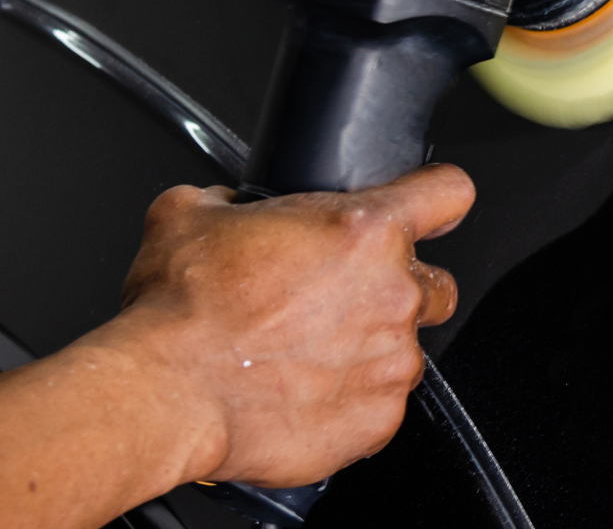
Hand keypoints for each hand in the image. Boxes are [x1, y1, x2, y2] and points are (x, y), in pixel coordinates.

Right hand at [94, 164, 474, 487]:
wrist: (165, 392)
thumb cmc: (181, 311)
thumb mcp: (189, 215)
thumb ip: (228, 201)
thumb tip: (227, 206)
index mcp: (364, 230)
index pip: (448, 193)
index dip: (438, 198)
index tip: (432, 210)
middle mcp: (392, 292)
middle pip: (434, 282)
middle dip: (397, 288)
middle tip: (341, 302)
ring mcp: (392, 360)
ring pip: (406, 348)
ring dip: (370, 348)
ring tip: (309, 355)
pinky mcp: (379, 419)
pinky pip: (383, 404)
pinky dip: (352, 401)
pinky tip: (304, 394)